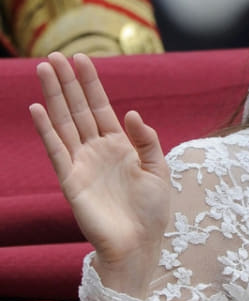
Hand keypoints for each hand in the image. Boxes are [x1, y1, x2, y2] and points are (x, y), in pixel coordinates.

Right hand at [30, 52, 170, 296]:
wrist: (139, 245)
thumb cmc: (152, 212)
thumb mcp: (159, 170)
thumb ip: (146, 140)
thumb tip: (130, 113)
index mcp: (120, 146)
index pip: (101, 107)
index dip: (91, 83)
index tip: (81, 58)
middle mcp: (98, 150)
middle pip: (78, 109)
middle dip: (67, 82)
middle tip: (54, 55)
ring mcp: (82, 163)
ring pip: (64, 122)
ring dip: (54, 96)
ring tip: (44, 70)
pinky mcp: (71, 181)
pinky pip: (56, 150)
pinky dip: (46, 129)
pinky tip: (38, 108)